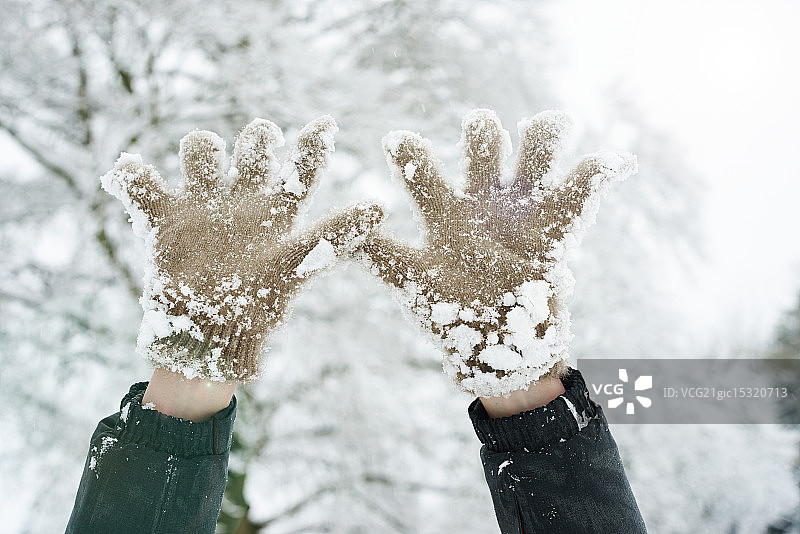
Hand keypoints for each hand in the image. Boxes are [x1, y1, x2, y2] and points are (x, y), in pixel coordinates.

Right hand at [102, 116, 382, 380]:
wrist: (206, 338)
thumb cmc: (256, 307)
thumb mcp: (299, 265)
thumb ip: (335, 234)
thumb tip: (381, 206)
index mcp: (277, 212)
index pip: (302, 168)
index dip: (314, 144)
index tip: (326, 124)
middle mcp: (241, 201)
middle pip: (251, 148)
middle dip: (257, 138)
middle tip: (263, 143)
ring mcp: (201, 205)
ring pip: (199, 152)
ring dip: (201, 149)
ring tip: (205, 165)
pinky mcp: (161, 218)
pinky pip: (139, 183)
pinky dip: (133, 176)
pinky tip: (136, 178)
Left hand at [359, 109, 635, 396]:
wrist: (499, 350)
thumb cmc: (452, 317)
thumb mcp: (413, 286)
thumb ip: (384, 258)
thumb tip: (341, 240)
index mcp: (446, 213)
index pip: (426, 173)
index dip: (413, 154)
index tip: (397, 141)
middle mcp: (484, 203)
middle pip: (485, 150)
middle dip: (483, 136)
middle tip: (480, 129)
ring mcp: (522, 213)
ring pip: (535, 158)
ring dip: (543, 140)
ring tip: (548, 125)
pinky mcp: (556, 231)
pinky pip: (580, 195)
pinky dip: (599, 174)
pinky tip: (615, 161)